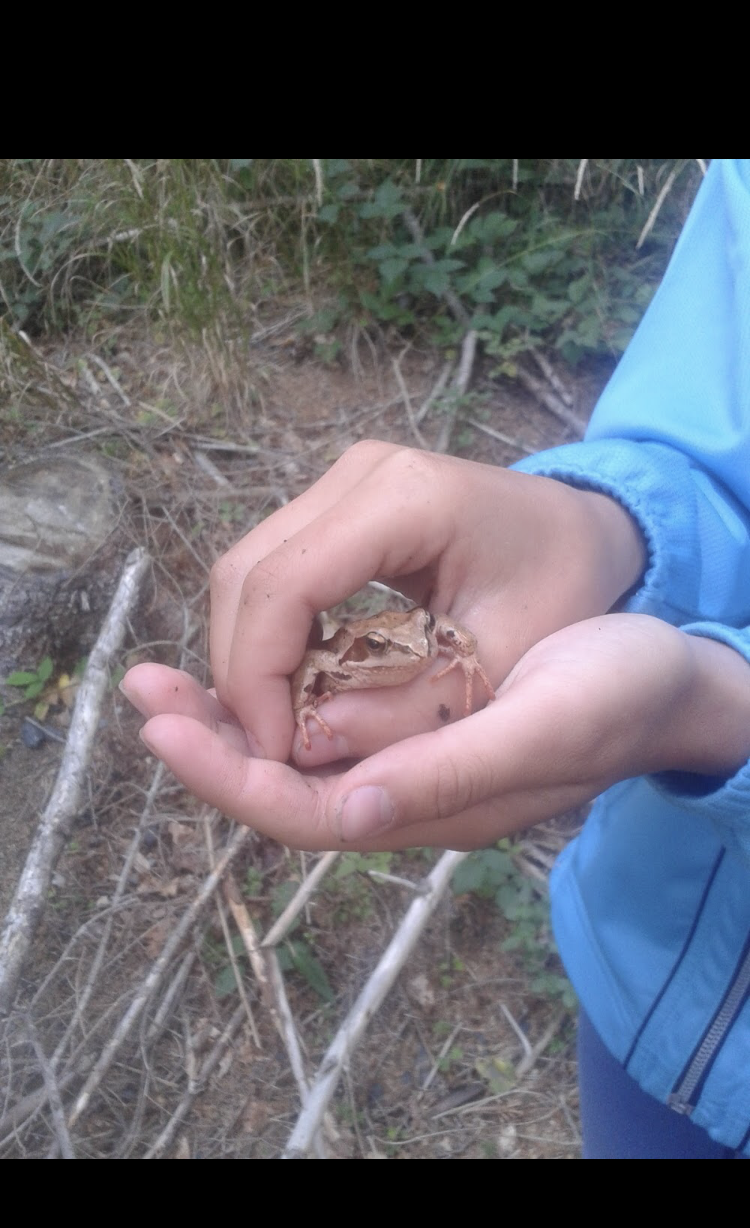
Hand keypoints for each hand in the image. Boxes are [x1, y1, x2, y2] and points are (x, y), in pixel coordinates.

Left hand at [122, 615, 749, 850]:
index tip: (164, 725)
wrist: (667, 680)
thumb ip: (453, 772)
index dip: (230, 773)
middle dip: (208, 742)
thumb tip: (349, 807)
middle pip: (282, 785)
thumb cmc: (616, 694)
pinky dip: (273, 690)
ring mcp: (406, 764)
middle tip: (139, 690)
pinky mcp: (411, 727)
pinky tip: (242, 658)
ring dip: (227, 715)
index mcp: (432, 804)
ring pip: (294, 753)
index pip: (306, 808)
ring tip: (162, 677)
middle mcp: (406, 796)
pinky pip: (321, 719)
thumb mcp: (546, 724)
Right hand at [205, 441, 646, 761]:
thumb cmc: (566, 599)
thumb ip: (404, 717)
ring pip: (246, 573)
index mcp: (407, 499)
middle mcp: (360, 473)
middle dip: (241, 673)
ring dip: (249, 657)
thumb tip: (302, 753)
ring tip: (277, 731)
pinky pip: (274, 572)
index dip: (258, 677)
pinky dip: (270, 637)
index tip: (273, 754)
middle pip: (245, 575)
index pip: (284, 586)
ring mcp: (343, 481)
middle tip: (264, 754)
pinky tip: (294, 693)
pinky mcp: (338, 503)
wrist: (593, 534)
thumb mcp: (500, 674)